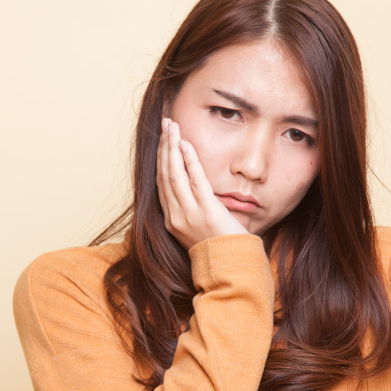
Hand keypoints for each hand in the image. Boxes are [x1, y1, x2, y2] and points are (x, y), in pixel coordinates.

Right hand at [157, 118, 247, 249]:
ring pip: (174, 174)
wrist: (230, 267)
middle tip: (166, 123)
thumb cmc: (218, 247)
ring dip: (172, 148)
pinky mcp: (206, 211)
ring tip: (173, 127)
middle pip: (164, 173)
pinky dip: (189, 162)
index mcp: (171, 219)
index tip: (163, 138)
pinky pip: (195, 181)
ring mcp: (189, 214)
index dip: (161, 158)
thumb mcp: (197, 228)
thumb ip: (191, 208)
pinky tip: (186, 145)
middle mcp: (175, 215)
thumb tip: (193, 186)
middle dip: (164, 146)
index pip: (161, 182)